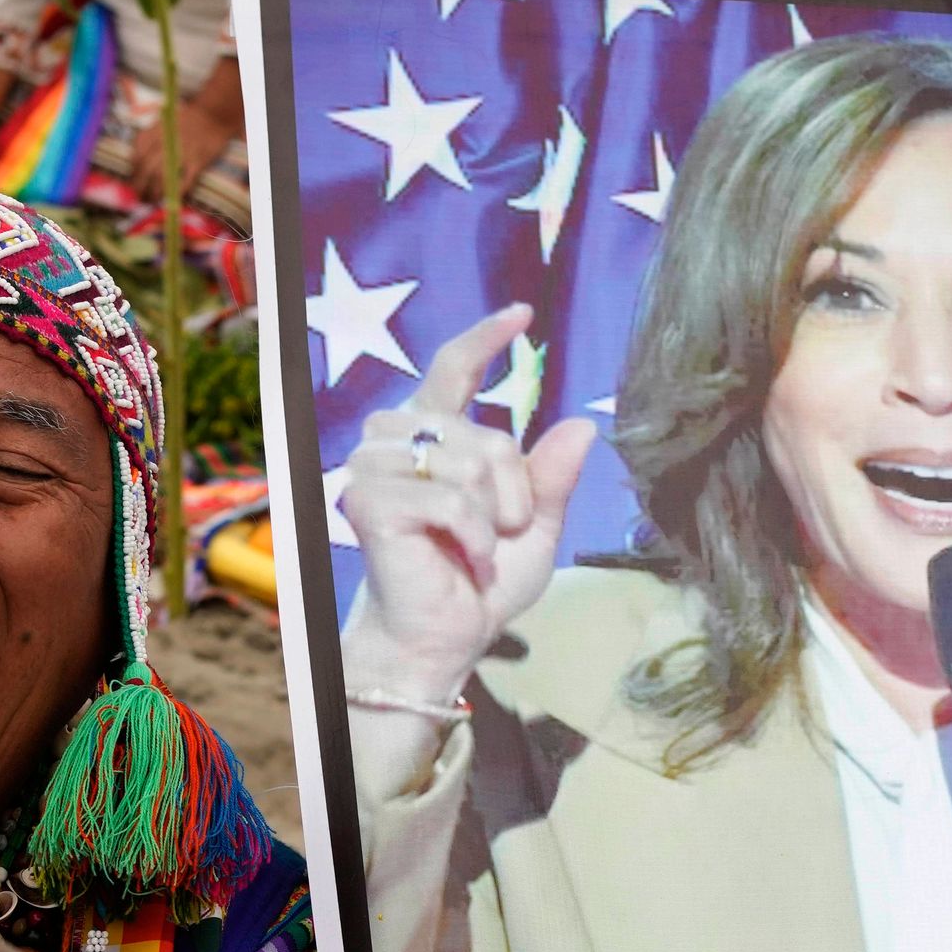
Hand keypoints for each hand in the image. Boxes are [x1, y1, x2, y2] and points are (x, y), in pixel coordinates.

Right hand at [333, 304, 598, 704]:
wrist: (446, 637)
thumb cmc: (482, 584)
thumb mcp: (535, 526)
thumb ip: (552, 477)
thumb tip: (583, 424)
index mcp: (435, 435)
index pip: (454, 367)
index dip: (485, 337)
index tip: (521, 315)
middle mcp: (397, 439)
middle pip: (487, 434)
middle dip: (514, 491)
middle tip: (500, 534)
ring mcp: (375, 466)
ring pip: (470, 463)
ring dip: (492, 518)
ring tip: (478, 548)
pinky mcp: (367, 500)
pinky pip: (451, 501)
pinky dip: (474, 537)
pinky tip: (467, 558)